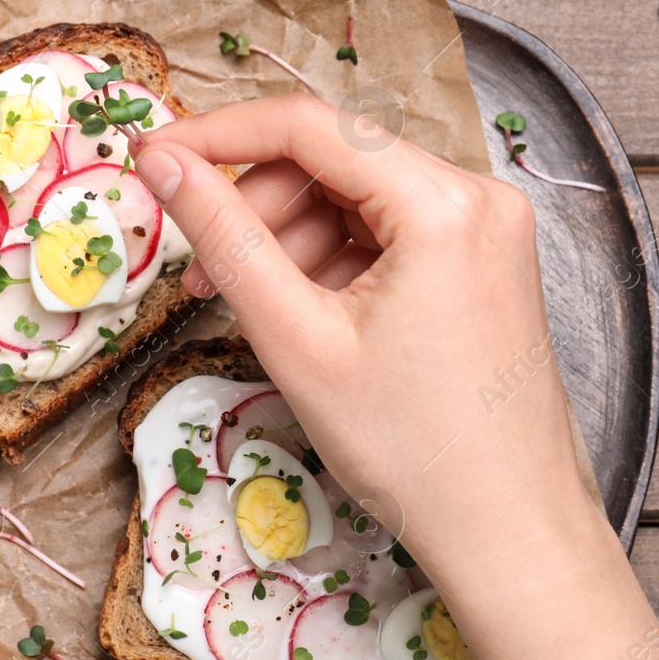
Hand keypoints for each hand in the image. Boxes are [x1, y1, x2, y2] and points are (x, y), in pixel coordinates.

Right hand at [134, 97, 658, 659]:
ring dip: (289, 238)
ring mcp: (488, 231)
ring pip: (357, 200)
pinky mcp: (484, 265)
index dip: (218, 134)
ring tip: (241, 303)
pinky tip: (298, 314)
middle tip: (196, 268)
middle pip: (335, 161)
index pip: (309, 126)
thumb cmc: (410, 449)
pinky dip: (332, 263)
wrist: (508, 533)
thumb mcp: (296, 338)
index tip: (150, 158)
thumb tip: (160, 162)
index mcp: (444, 201)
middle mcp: (479, 195)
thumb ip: (224, 238)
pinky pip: (388, 236)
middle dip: (256, 205)